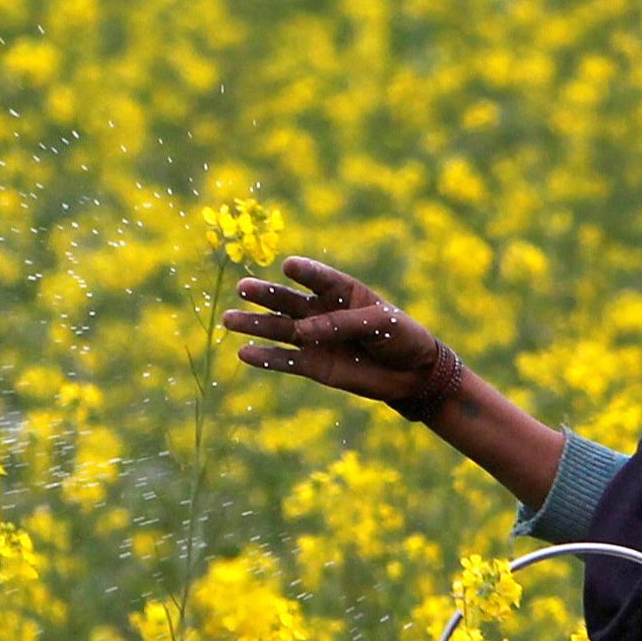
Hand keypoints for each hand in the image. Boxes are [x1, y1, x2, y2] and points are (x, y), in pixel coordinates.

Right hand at [222, 257, 443, 408]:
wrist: (412, 374)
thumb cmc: (402, 338)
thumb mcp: (380, 324)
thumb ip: (341, 324)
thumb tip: (301, 331)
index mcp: (342, 291)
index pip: (319, 278)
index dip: (305, 272)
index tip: (288, 266)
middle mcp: (322, 312)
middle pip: (288, 301)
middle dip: (266, 295)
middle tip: (242, 287)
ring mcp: (315, 339)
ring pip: (279, 329)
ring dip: (254, 325)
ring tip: (228, 319)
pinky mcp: (314, 365)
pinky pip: (285, 361)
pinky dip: (265, 358)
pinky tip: (243, 353)